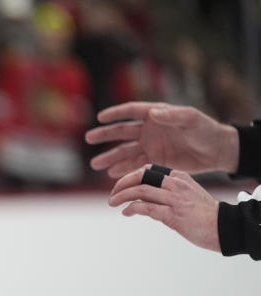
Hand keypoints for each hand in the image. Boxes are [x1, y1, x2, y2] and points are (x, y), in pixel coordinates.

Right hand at [85, 102, 238, 177]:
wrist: (216, 151)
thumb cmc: (206, 130)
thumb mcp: (191, 120)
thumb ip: (172, 116)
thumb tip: (152, 113)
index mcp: (157, 115)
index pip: (132, 111)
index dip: (116, 113)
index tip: (100, 117)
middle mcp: (150, 129)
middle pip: (122, 131)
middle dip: (105, 136)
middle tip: (89, 139)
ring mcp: (150, 145)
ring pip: (125, 151)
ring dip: (111, 157)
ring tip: (96, 164)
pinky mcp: (154, 160)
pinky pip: (135, 164)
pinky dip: (123, 169)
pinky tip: (112, 174)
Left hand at [108, 165, 220, 251]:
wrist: (225, 227)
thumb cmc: (204, 214)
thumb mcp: (186, 196)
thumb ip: (166, 193)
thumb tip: (141, 199)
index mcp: (179, 177)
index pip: (148, 169)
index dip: (130, 176)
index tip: (120, 186)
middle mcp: (176, 184)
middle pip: (141, 176)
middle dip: (121, 184)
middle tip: (112, 194)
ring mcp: (175, 199)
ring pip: (140, 190)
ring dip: (121, 196)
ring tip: (112, 203)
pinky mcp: (173, 214)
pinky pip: (146, 207)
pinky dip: (131, 208)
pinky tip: (126, 213)